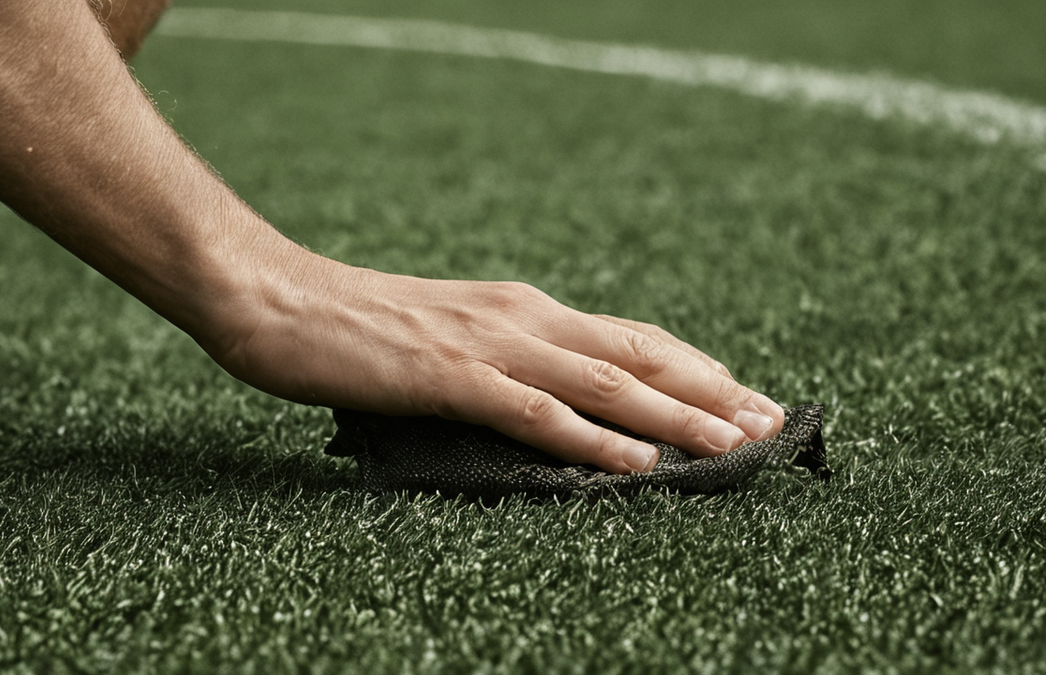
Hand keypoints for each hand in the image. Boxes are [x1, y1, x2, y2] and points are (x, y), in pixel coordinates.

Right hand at [210, 253, 784, 474]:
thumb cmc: (354, 327)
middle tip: (771, 426)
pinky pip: (532, 411)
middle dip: (712, 392)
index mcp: (524, 312)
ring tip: (733, 446)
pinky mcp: (446, 375)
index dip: (697, 370)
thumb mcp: (446, 341)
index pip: (631, 339)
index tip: (747, 401)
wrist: (274, 296)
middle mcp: (522, 319)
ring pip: (603, 382)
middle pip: (639, 355)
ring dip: (674, 415)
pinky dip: (590, 438)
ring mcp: (487, 345)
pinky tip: (633, 462)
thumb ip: (502, 367)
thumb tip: (550, 410)